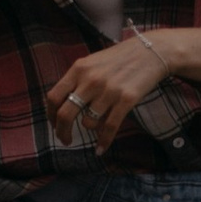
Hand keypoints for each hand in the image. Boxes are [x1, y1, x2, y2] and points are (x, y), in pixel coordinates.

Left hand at [47, 32, 172, 156]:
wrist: (150, 52)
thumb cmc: (118, 59)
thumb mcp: (92, 63)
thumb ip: (77, 81)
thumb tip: (62, 106)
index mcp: (78, 69)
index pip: (54, 97)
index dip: (51, 115)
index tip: (55, 125)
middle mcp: (90, 80)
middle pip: (66, 114)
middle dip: (62, 131)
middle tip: (65, 140)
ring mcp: (108, 91)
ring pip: (88, 123)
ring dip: (90, 129)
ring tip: (96, 127)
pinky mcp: (126, 100)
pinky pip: (109, 128)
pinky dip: (103, 142)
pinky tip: (101, 149)